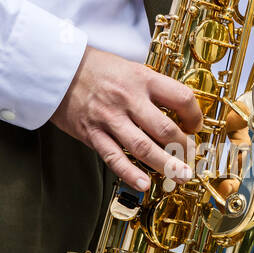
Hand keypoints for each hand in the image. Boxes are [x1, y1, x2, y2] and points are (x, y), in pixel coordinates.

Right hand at [51, 47, 203, 190]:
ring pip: (143, 147)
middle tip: (189, 157)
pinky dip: (130, 173)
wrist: (58, 69)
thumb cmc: (97, 68)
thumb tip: (178, 111)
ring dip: (165, 165)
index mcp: (142, 79)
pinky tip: (144, 184)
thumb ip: (152, 88)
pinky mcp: (93, 133)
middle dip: (183, 148)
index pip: (181, 98)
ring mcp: (110, 118)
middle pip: (165, 129)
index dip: (194, 115)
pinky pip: (114, 157)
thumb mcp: (130, 68)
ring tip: (179, 176)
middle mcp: (128, 99)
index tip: (194, 126)